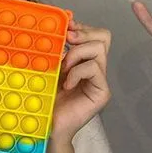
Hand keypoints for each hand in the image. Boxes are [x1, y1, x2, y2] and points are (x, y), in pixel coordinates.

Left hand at [51, 21, 110, 144]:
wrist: (49, 127)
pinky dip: (77, 72)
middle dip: (84, 33)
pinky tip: (67, 84)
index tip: (66, 26)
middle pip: (103, 37)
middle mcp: (96, 69)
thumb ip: (57, 51)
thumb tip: (60, 29)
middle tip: (67, 39)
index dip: (82, 27)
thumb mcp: (49, 69)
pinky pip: (94, 69)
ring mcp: (100, 80)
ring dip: (77, 53)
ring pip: (99, 49)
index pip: (95, 35)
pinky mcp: (102, 92)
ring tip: (63, 68)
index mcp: (84, 61)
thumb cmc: (47, 101)